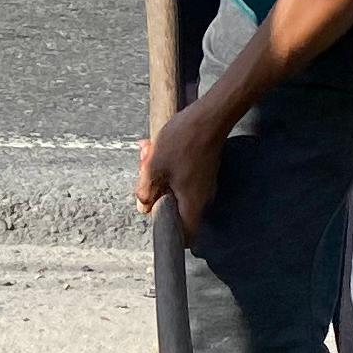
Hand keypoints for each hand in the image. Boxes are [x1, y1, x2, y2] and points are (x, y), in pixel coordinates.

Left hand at [137, 97, 229, 234]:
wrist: (209, 116)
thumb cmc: (183, 142)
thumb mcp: (154, 167)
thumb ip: (146, 191)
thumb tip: (143, 206)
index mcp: (191, 204)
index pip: (185, 235)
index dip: (169, 234)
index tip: (155, 219)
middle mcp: (201, 198)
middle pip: (174, 207)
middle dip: (154, 192)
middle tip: (144, 173)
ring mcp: (203, 183)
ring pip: (173, 187)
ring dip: (157, 173)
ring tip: (147, 153)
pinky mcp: (202, 169)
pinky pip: (180, 174)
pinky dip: (166, 164)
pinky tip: (155, 147)